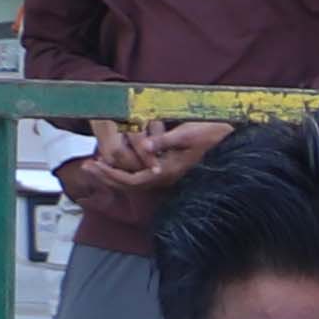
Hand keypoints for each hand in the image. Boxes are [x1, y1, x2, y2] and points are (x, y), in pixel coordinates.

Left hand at [64, 121, 213, 218]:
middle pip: (130, 185)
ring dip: (115, 175)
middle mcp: (167, 178)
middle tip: (87, 167)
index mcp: (168, 171)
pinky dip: (127, 171)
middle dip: (107, 177)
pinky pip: (143, 176)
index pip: (132, 180)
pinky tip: (119, 163)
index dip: (111, 175)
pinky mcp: (171, 171)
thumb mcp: (187, 133)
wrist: (231, 140)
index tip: (94, 165)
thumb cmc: (211, 134)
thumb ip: (164, 140)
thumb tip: (143, 144)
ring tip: (98, 166)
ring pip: (135, 182)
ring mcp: (170, 176)